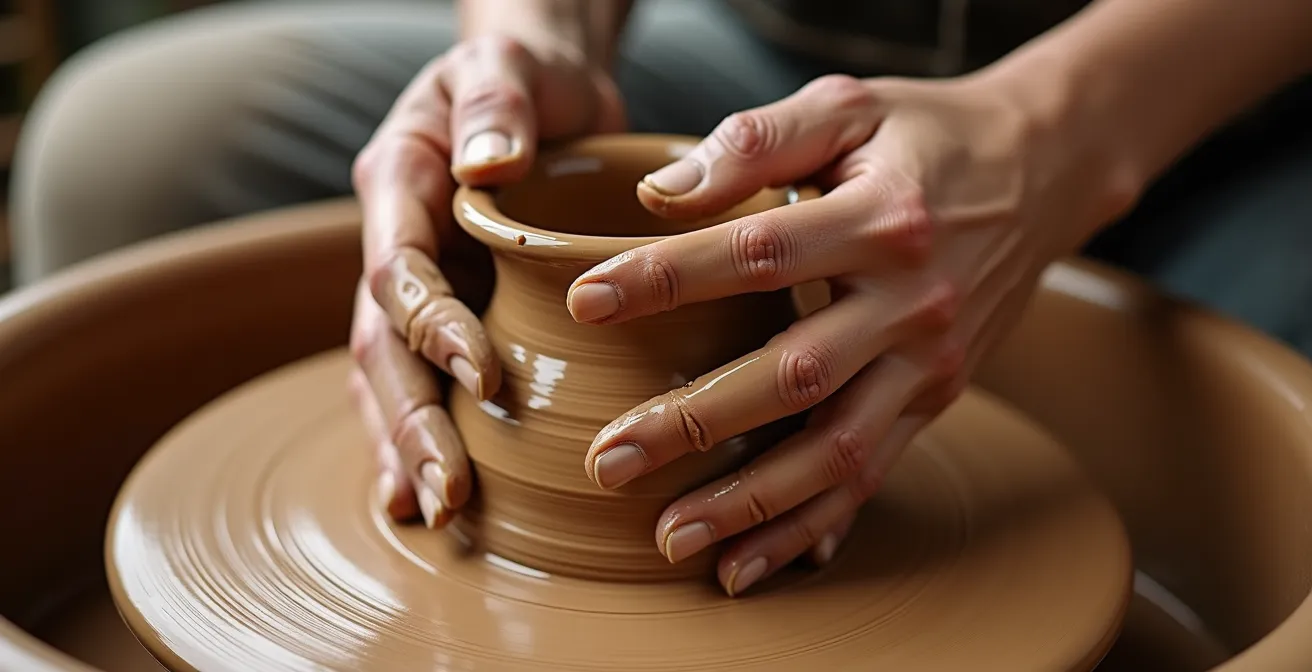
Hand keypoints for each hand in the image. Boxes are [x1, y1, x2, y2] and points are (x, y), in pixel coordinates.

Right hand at [349, 35, 624, 526]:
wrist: (540, 88)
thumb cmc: (526, 74)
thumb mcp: (511, 65)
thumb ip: (498, 103)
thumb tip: (492, 165)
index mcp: (402, 184)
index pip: (399, 269)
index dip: (431, 327)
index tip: (484, 378)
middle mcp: (398, 243)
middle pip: (384, 346)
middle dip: (411, 422)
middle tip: (449, 491)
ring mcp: (420, 283)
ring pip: (392, 378)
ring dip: (409, 447)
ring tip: (438, 514)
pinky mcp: (454, 311)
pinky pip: (421, 381)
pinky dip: (417, 437)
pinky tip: (424, 499)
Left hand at [567, 73, 1136, 594]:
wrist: (1044, 171)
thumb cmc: (926, 135)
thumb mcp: (848, 104)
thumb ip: (757, 140)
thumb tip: (661, 194)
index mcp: (883, 219)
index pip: (758, 254)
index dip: (668, 279)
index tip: (586, 302)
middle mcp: (914, 302)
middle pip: (794, 376)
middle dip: (696, 424)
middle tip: (610, 460)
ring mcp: (930, 362)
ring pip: (838, 450)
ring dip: (751, 503)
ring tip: (669, 536)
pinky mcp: (936, 399)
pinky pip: (873, 476)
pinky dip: (810, 526)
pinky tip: (748, 562)